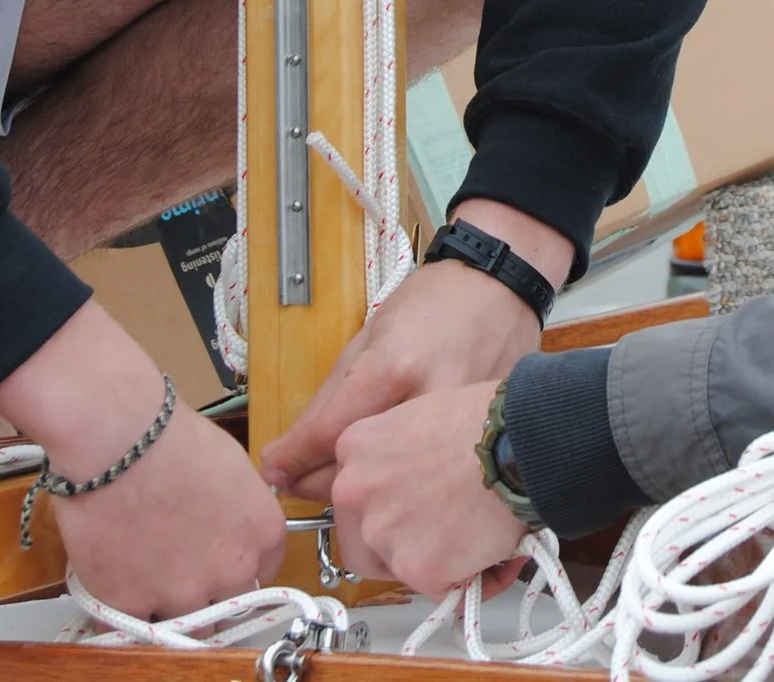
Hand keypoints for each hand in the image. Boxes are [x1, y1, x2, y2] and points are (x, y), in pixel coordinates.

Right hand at [0, 302, 286, 617]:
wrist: (116, 438)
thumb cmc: (168, 436)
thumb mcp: (231, 466)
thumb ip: (239, 509)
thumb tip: (227, 523)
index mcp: (263, 533)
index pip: (264, 571)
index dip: (237, 564)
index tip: (218, 560)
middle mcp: (232, 571)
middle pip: (229, 604)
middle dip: (207, 591)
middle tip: (177, 566)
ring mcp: (183, 594)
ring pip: (186, 625)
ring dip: (167, 605)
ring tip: (142, 569)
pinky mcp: (134, 605)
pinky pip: (133, 624)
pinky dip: (125, 607)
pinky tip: (115, 577)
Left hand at [259, 199, 570, 501]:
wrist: (500, 289)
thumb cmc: (435, 301)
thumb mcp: (370, 334)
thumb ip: (333, 394)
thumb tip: (294, 444)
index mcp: (391, 369)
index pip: (329, 432)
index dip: (293, 459)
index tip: (273, 468)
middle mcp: (424, 401)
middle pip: (359, 466)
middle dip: (316, 481)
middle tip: (293, 479)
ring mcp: (454, 424)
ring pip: (391, 478)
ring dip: (358, 484)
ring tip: (334, 477)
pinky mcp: (473, 434)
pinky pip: (424, 470)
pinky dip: (399, 477)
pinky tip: (384, 472)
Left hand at [329, 379, 527, 594]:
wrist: (521, 439)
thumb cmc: (487, 422)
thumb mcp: (422, 416)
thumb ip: (400, 455)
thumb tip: (416, 490)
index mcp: (355, 447)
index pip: (354, 499)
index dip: (388, 511)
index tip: (415, 514)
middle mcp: (354, 491)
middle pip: (362, 545)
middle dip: (399, 552)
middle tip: (442, 542)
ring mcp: (383, 531)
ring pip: (402, 571)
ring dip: (437, 566)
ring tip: (481, 547)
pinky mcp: (418, 567)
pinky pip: (442, 591)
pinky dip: (470, 584)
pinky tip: (498, 559)